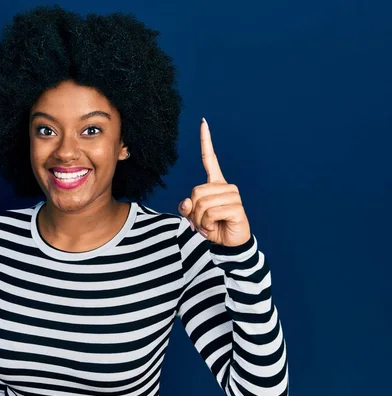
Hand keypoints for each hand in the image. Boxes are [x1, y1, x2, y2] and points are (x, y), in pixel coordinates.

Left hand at [178, 118, 250, 246]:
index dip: (206, 141)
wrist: (229, 245)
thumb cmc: (212, 227)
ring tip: (208, 226)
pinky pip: (210, 212)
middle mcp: (225, 186)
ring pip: (201, 203)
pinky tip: (215, 227)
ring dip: (199, 220)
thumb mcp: (194, 217)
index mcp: (215, 183)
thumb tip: (186, 202)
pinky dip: (206, 224)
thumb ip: (187, 207)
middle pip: (195, 192)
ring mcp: (233, 195)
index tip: (203, 122)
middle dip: (192, 211)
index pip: (210, 159)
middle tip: (200, 222)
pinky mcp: (237, 207)